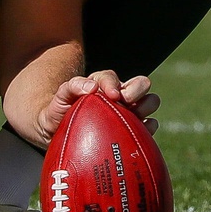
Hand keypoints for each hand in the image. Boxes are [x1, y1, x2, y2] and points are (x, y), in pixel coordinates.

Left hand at [34, 70, 158, 143]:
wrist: (59, 133)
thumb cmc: (61, 110)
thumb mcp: (62, 95)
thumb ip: (73, 85)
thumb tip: (92, 87)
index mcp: (103, 84)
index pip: (112, 78)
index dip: (113, 85)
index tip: (112, 96)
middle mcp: (120, 95)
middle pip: (141, 84)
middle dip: (137, 91)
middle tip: (126, 103)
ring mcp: (128, 112)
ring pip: (150, 101)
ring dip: (146, 106)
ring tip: (136, 116)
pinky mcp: (132, 130)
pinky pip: (150, 125)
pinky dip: (149, 127)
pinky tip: (143, 131)